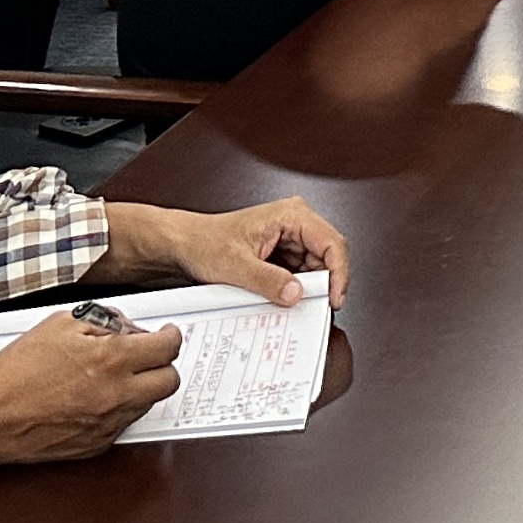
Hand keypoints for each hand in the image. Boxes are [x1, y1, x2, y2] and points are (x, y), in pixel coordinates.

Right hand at [0, 310, 182, 465]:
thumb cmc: (14, 370)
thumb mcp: (62, 323)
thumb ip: (104, 321)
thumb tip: (127, 329)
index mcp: (111, 361)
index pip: (168, 348)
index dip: (170, 336)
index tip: (166, 334)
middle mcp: (116, 396)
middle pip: (169, 381)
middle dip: (163, 365)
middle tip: (147, 356)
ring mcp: (107, 424)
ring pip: (147, 404)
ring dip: (139, 388)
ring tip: (110, 376)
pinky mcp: (95, 446)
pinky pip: (122, 425)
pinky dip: (116, 410)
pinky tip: (93, 398)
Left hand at [104, 195, 352, 305]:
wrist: (183, 245)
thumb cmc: (203, 243)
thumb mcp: (235, 266)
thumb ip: (268, 280)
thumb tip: (296, 293)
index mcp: (291, 215)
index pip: (333, 243)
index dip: (339, 274)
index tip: (333, 299)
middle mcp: (296, 222)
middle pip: (328, 257)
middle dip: (322, 284)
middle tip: (313, 307)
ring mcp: (291, 238)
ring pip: (317, 268)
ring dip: (308, 288)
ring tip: (289, 301)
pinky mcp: (284, 253)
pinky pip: (301, 274)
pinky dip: (295, 289)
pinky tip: (282, 297)